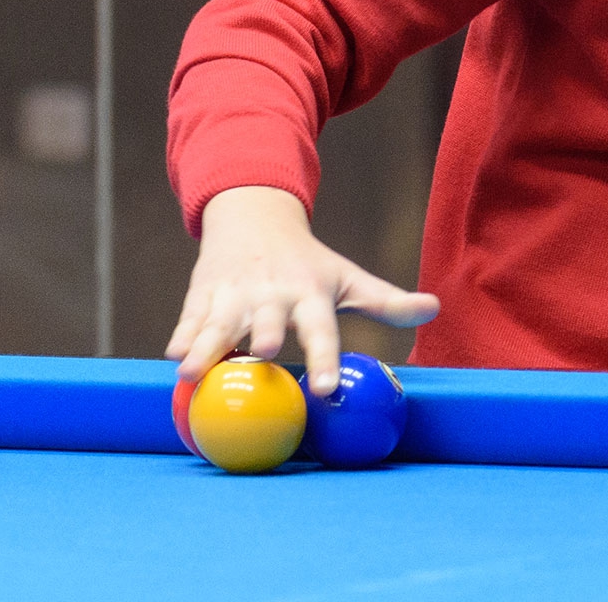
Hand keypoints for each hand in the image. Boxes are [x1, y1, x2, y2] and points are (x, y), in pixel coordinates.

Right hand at [165, 185, 438, 396]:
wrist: (255, 218)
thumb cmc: (308, 263)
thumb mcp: (348, 277)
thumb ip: (387, 301)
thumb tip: (434, 308)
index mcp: (310, 294)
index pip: (321, 330)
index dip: (323, 359)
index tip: (324, 390)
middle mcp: (272, 295)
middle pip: (267, 321)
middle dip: (264, 338)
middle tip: (263, 358)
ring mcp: (233, 295)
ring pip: (219, 323)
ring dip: (208, 345)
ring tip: (192, 371)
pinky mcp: (202, 296)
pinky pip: (189, 320)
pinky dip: (181, 337)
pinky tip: (173, 358)